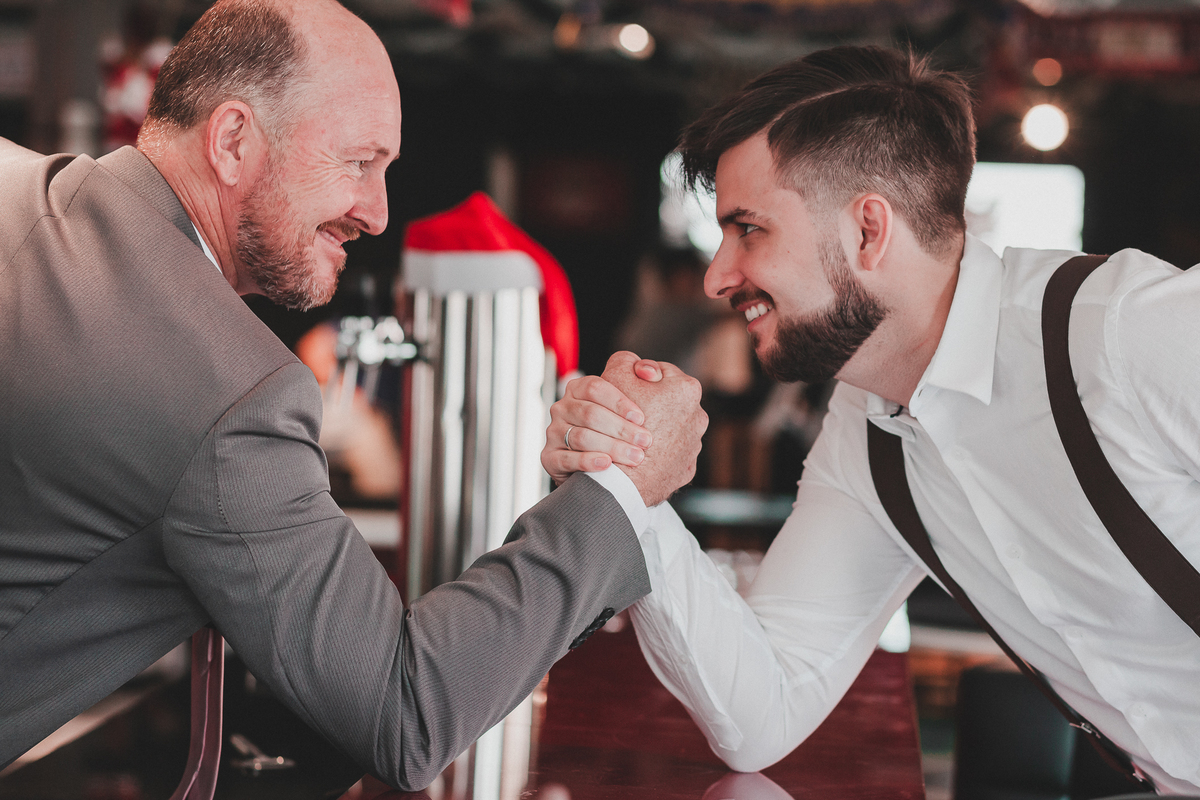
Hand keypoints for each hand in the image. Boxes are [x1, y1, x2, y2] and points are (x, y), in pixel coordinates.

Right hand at [542, 354, 659, 484]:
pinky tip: (607, 464)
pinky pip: (567, 459)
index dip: (619, 402)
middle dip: (621, 428)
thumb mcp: (622, 406)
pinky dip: (588, 461)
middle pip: (591, 414)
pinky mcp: (549, 457)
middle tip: (645, 441)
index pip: (595, 388)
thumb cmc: (616, 431)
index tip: (641, 418)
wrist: (598, 469)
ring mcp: (553, 432)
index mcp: (577, 389)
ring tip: (635, 457)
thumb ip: (636, 382)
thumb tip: (648, 372)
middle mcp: (562, 408)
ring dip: (612, 447)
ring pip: (582, 437)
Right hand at [602, 352, 706, 506]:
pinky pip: (668, 455)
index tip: (623, 389)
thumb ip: (624, 361)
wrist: (625, 477)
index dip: (636, 378)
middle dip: (647, 404)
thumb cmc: (619, 422)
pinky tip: (637, 455)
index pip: (658, 372)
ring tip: (630, 437)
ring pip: (668, 429)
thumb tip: (633, 362)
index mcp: (687, 389)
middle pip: (666, 402)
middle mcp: (698, 417)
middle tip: (625, 413)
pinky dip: (656, 453)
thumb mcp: (615, 377)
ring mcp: (694, 445)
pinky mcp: (685, 469)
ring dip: (652, 429)